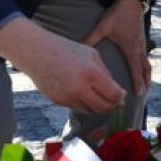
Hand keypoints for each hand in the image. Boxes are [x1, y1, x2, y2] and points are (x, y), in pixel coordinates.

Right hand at [0, 17, 125, 112]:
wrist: (37, 53)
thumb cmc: (67, 49)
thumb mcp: (92, 55)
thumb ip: (106, 74)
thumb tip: (117, 92)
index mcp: (90, 73)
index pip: (113, 94)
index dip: (121, 97)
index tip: (123, 94)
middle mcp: (78, 88)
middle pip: (103, 107)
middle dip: (113, 105)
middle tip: (117, 101)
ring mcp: (66, 97)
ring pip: (91, 110)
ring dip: (100, 107)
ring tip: (104, 99)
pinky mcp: (58, 102)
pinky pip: (78, 108)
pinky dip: (86, 104)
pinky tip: (88, 96)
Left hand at [81, 0, 151, 95]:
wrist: (131, 1)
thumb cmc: (117, 15)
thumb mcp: (103, 27)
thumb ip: (91, 39)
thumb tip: (79, 50)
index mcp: (130, 48)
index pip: (135, 69)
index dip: (137, 82)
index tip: (138, 94)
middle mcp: (138, 48)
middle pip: (145, 69)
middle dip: (144, 82)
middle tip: (143, 94)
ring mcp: (142, 43)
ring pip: (147, 63)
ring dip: (147, 74)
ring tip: (146, 84)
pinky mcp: (141, 39)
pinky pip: (145, 56)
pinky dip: (145, 65)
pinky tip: (142, 67)